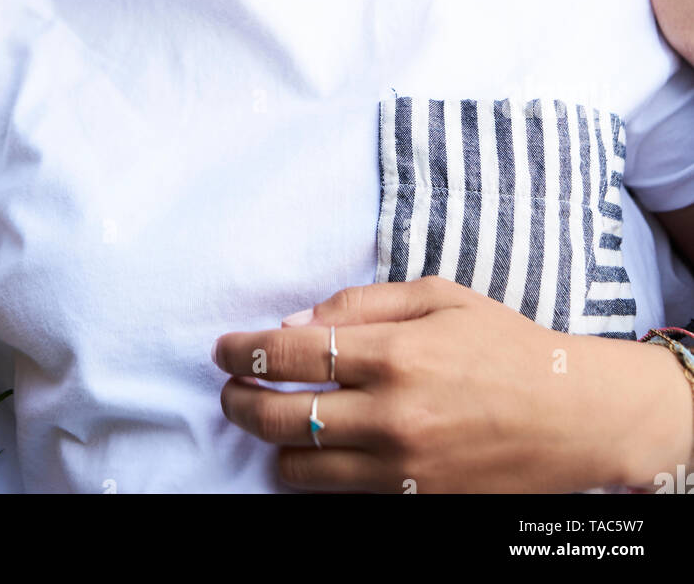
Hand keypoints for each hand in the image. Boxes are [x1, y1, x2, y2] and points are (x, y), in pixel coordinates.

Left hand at [211, 276, 692, 492]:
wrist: (573, 416)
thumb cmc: (505, 344)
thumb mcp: (439, 297)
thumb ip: (362, 305)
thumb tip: (296, 321)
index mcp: (397, 354)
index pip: (291, 353)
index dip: (244, 350)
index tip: (224, 348)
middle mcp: (392, 415)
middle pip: (279, 416)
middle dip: (239, 399)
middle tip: (231, 387)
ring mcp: (401, 468)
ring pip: (297, 466)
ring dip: (270, 441)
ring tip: (270, 418)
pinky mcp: (414, 501)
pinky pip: (337, 495)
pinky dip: (312, 473)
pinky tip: (313, 449)